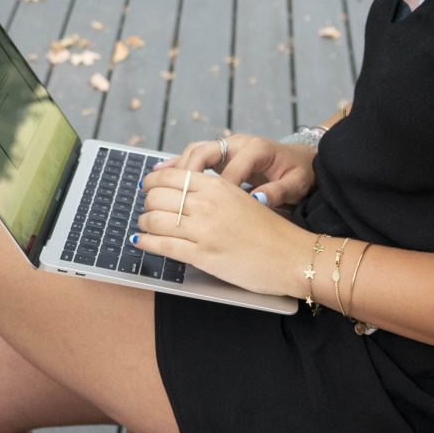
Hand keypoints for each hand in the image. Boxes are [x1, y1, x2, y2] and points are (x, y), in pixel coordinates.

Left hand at [133, 163, 310, 299]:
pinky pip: (162, 245)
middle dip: (147, 204)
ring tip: (145, 226)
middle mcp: (208, 204)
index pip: (170, 176)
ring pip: (154, 219)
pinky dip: (146, 242)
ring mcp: (204, 230)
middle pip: (157, 196)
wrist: (292, 256)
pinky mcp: (203, 256)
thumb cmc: (269, 230)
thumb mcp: (240, 198)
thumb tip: (180, 191)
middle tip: (148, 210)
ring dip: (144, 223)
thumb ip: (212, 192)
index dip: (152, 182)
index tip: (148, 188)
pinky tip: (141, 241)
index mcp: (218, 186)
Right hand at [163, 133, 314, 207]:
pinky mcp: (218, 154)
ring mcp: (225, 146)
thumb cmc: (298, 173)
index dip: (220, 189)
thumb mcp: (296, 184)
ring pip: (193, 152)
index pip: (232, 168)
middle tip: (174, 198)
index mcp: (256, 149)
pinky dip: (175, 166)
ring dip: (177, 170)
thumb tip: (258, 198)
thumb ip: (278, 191)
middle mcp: (236, 143)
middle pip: (203, 152)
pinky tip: (158, 175)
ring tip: (158, 189)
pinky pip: (192, 156)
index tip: (211, 211)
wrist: (300, 160)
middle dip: (186, 175)